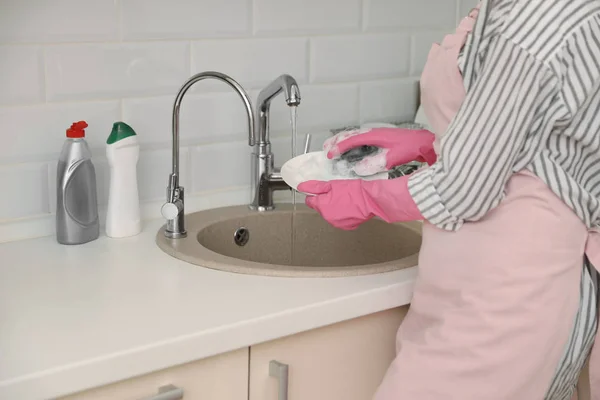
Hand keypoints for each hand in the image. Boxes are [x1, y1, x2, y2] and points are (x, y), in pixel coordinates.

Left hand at [298, 176, 423, 230]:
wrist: (371, 200)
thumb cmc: (354, 191)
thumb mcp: (332, 184)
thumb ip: (315, 187)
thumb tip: (302, 187)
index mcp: (322, 206)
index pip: (310, 201)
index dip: (315, 194)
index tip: (322, 190)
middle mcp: (327, 217)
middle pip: (320, 207)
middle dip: (326, 200)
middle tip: (337, 192)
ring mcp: (337, 223)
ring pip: (330, 213)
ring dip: (334, 207)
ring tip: (345, 198)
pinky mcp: (347, 226)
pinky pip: (340, 219)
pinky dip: (343, 213)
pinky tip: (350, 206)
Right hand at [324, 127, 436, 167]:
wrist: (426, 141)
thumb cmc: (411, 147)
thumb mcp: (394, 157)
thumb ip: (376, 163)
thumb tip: (358, 169)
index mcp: (375, 135)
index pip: (353, 140)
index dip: (340, 147)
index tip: (330, 154)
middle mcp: (374, 132)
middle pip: (351, 134)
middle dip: (337, 141)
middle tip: (326, 148)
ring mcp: (378, 133)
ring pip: (356, 135)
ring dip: (344, 140)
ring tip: (334, 146)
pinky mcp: (383, 137)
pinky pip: (362, 137)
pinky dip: (353, 141)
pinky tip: (352, 147)